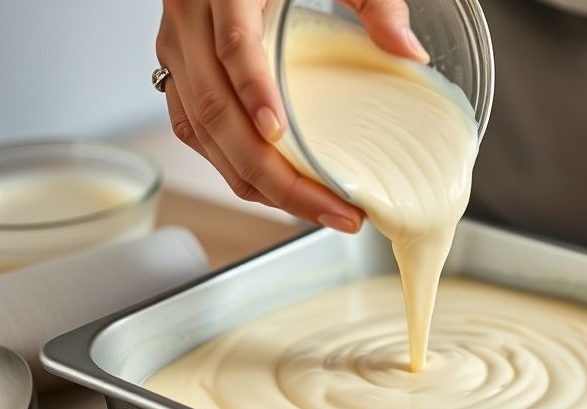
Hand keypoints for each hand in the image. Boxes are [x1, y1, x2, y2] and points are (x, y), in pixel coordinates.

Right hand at [155, 0, 428, 231]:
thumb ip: (373, 1)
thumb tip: (409, 52)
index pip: (232, 46)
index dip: (253, 92)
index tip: (279, 133)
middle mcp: (190, 24)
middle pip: (218, 111)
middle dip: (274, 175)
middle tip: (332, 207)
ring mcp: (177, 52)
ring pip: (203, 132)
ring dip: (257, 183)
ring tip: (315, 210)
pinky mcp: (177, 74)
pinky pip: (194, 132)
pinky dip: (230, 166)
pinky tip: (272, 189)